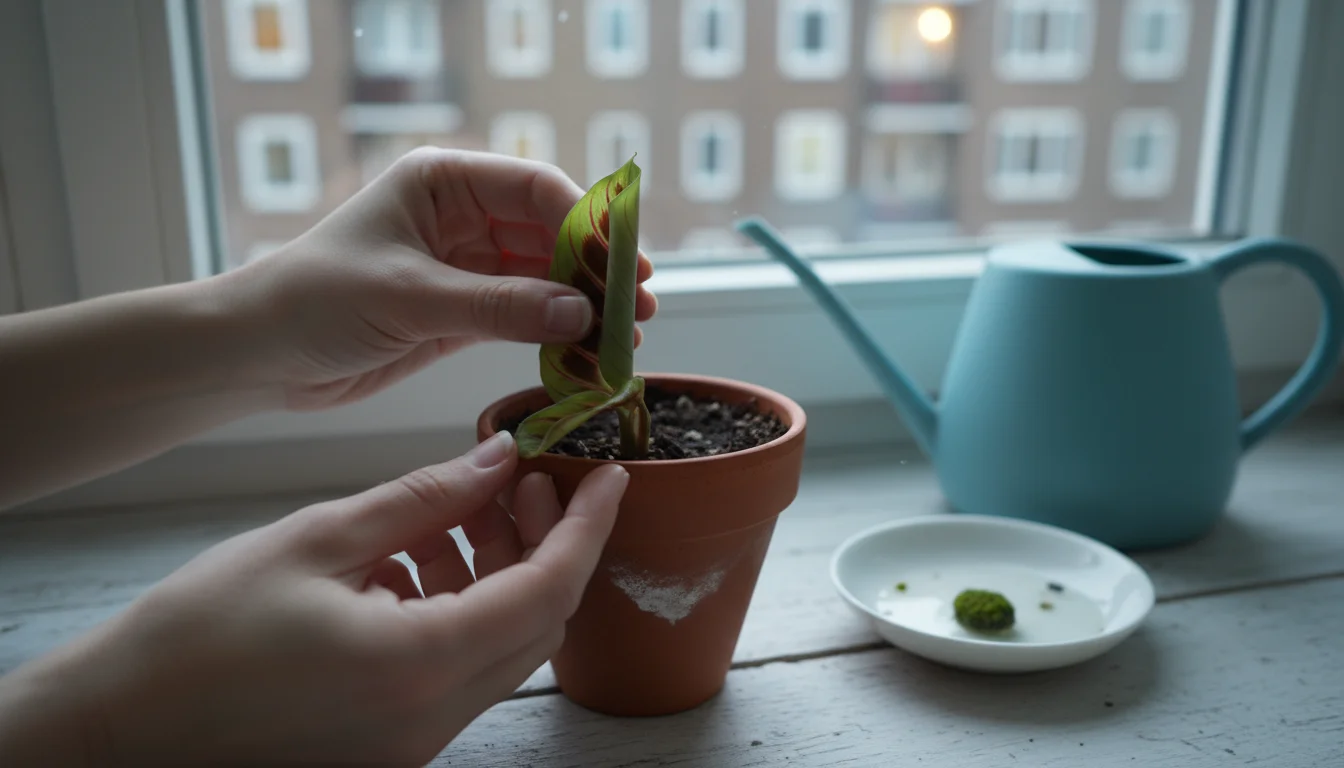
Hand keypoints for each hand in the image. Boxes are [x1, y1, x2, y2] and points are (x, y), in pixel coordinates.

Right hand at [0, 432, 627, 765]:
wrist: (114, 735)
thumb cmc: (195, 639)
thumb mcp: (314, 541)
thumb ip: (420, 499)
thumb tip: (495, 460)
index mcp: (420, 665)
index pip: (547, 591)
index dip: (587, 527)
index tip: (611, 476)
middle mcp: (431, 717)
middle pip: (533, 622)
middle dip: (543, 543)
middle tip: (525, 479)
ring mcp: (411, 741)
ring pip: (495, 644)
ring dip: (495, 571)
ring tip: (464, 505)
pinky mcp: (387, 745)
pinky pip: (452, 668)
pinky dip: (453, 608)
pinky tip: (413, 556)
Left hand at [223, 148, 657, 409]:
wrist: (258, 355)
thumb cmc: (316, 301)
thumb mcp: (411, 298)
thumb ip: (499, 306)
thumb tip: (581, 316)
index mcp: (444, 182)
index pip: (536, 189)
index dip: (589, 224)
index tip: (627, 263)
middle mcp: (461, 216)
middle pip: (549, 235)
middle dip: (595, 272)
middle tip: (640, 309)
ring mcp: (465, 265)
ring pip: (543, 280)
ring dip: (581, 309)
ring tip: (624, 341)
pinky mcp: (462, 312)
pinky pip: (523, 317)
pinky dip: (555, 335)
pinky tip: (586, 354)